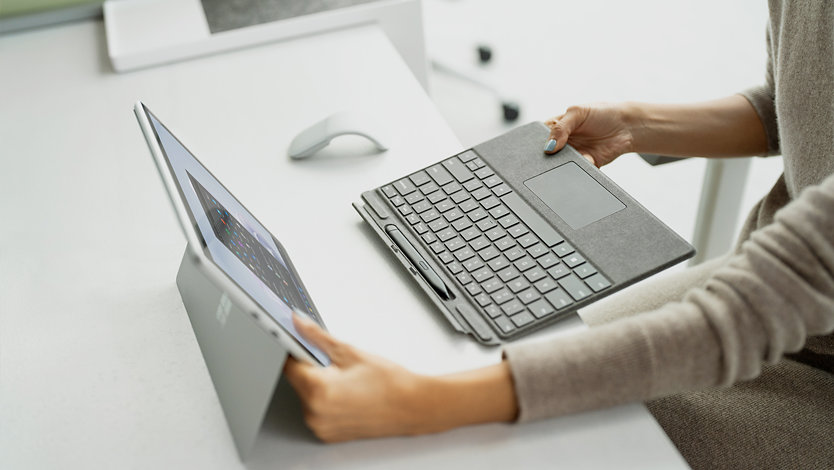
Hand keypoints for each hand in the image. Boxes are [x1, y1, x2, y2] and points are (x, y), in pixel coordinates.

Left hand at [283, 315, 436, 441]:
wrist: (413, 406)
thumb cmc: (389, 382)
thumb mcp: (350, 352)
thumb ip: (317, 337)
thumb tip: (298, 323)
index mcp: (319, 392)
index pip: (289, 364)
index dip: (294, 348)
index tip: (297, 340)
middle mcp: (315, 414)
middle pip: (298, 380)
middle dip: (311, 366)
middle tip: (335, 362)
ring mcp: (321, 426)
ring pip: (306, 395)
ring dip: (317, 383)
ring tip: (345, 379)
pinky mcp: (327, 433)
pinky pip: (316, 409)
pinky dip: (325, 399)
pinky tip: (346, 392)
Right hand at [544, 103, 635, 166]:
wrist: (628, 126)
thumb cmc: (603, 113)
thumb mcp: (578, 112)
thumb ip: (560, 127)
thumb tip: (548, 146)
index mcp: (556, 127)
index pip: (539, 136)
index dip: (537, 142)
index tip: (540, 146)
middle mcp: (563, 142)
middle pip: (548, 154)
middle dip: (549, 156)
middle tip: (553, 154)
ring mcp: (573, 154)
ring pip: (561, 165)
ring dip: (564, 164)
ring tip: (571, 155)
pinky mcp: (585, 164)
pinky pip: (578, 171)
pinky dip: (579, 169)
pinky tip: (585, 159)